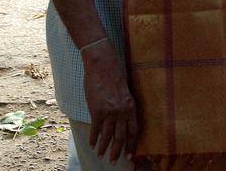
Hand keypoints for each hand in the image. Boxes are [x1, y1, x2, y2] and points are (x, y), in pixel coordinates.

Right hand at [81, 41, 138, 163]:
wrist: (102, 65)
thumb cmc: (113, 75)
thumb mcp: (124, 92)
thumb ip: (124, 106)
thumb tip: (120, 120)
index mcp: (131, 107)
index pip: (133, 131)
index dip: (131, 144)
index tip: (129, 155)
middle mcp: (122, 112)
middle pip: (121, 137)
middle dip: (117, 151)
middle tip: (114, 162)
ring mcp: (109, 112)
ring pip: (107, 136)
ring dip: (103, 147)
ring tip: (100, 155)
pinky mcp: (97, 110)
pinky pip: (95, 129)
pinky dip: (93, 138)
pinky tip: (91, 144)